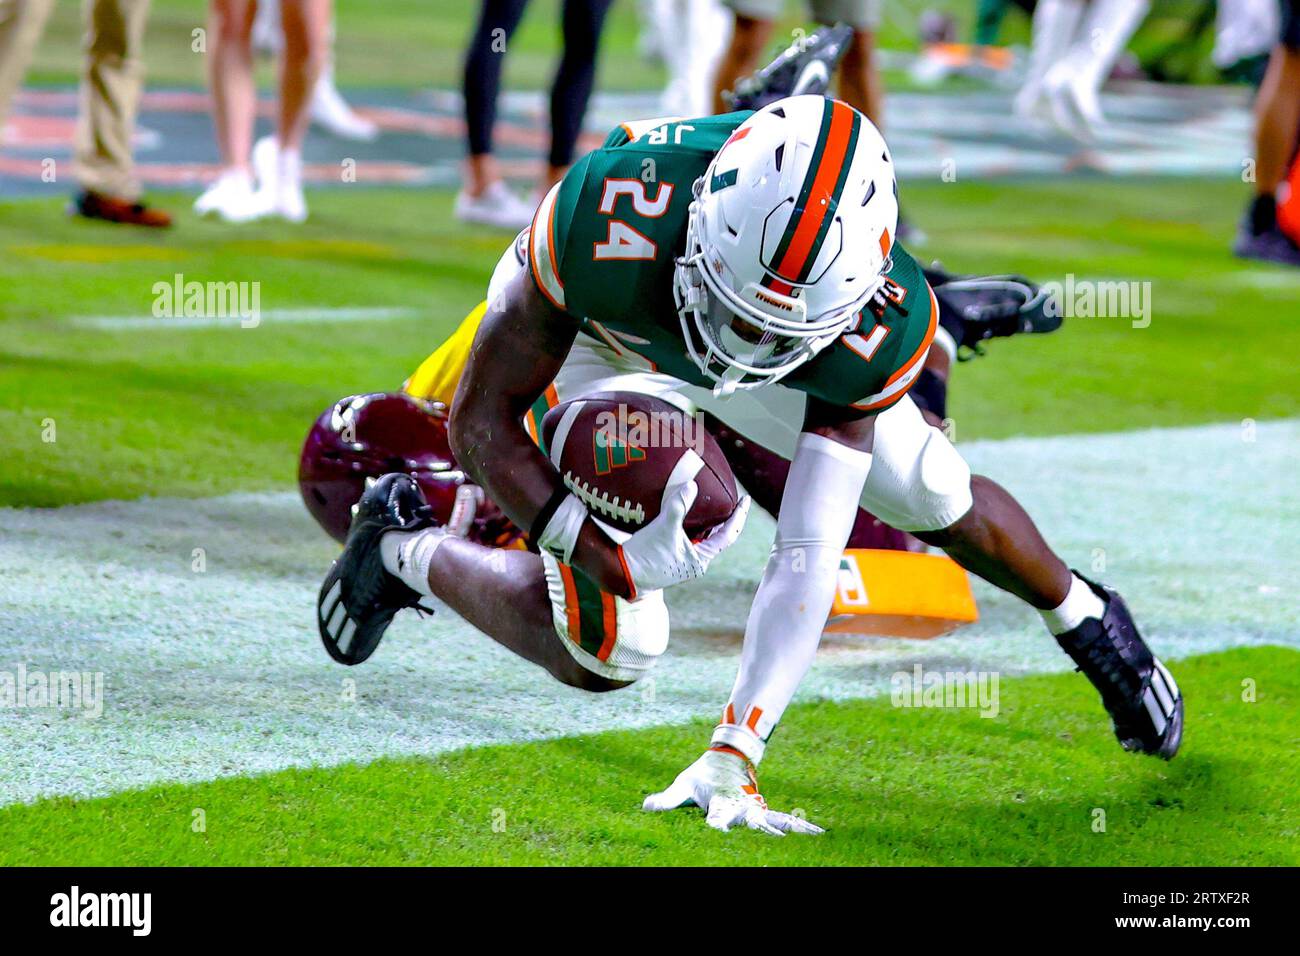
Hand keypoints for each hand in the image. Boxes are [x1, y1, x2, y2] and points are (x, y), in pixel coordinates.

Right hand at [617, 466, 750, 597]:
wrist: (623, 573)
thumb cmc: (646, 554)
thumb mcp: (664, 527)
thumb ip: (679, 505)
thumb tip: (692, 485)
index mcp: (701, 560)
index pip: (728, 535)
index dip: (738, 516)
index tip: (745, 499)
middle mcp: (695, 563)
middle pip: (717, 537)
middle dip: (724, 518)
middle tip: (729, 499)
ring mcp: (683, 562)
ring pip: (703, 539)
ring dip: (708, 522)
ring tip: (712, 504)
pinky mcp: (671, 559)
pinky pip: (689, 539)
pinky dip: (693, 526)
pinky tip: (688, 515)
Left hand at [642, 749, 823, 835]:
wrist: (729, 755)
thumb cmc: (703, 775)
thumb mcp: (684, 785)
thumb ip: (667, 800)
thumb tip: (645, 807)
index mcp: (719, 804)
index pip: (717, 819)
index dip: (716, 826)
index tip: (719, 831)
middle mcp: (740, 808)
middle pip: (753, 824)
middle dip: (763, 833)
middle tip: (776, 843)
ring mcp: (755, 808)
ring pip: (775, 821)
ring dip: (791, 830)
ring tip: (812, 838)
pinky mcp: (765, 809)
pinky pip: (785, 818)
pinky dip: (800, 824)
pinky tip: (818, 833)